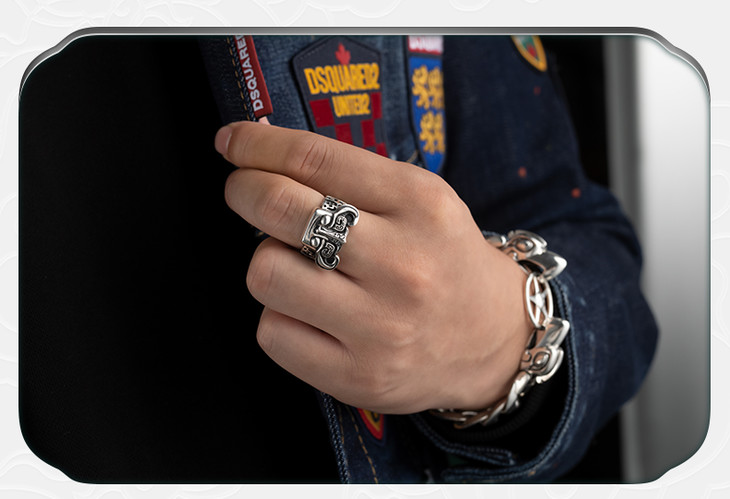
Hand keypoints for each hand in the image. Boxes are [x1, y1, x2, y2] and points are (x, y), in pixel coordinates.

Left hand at [216, 121, 531, 413]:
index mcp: (420, 205)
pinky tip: (308, 312)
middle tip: (244, 190)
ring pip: (266, 273)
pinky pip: (272, 333)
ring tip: (296, 265)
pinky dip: (278, 315)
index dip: (256, 146)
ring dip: (267, 261)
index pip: (313, 159)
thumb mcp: (421, 199)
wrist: (493, 339)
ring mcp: (380, 327)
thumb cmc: (444, 259)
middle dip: (243, 190)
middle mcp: (402, 265)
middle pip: (279, 209)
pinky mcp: (358, 376)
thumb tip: (260, 155)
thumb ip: (351, 177)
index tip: (232, 144)